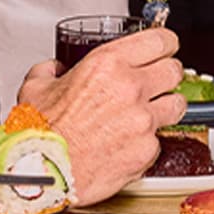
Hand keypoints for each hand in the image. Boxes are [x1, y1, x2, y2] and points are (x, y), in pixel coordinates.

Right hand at [16, 28, 185, 204]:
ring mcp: (143, 121)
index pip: (158, 41)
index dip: (164, 43)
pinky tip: (127, 142)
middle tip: (157, 81)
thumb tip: (56, 69)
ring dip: (165, 106)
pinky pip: (159, 140)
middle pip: (174, 70)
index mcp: (107, 65)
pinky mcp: (147, 150)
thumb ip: (51, 70)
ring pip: (177, 105)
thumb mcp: (36, 86)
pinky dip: (146, 141)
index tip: (164, 48)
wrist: (42, 172)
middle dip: (167, 74)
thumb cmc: (39, 133)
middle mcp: (130, 89)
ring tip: (146, 113)